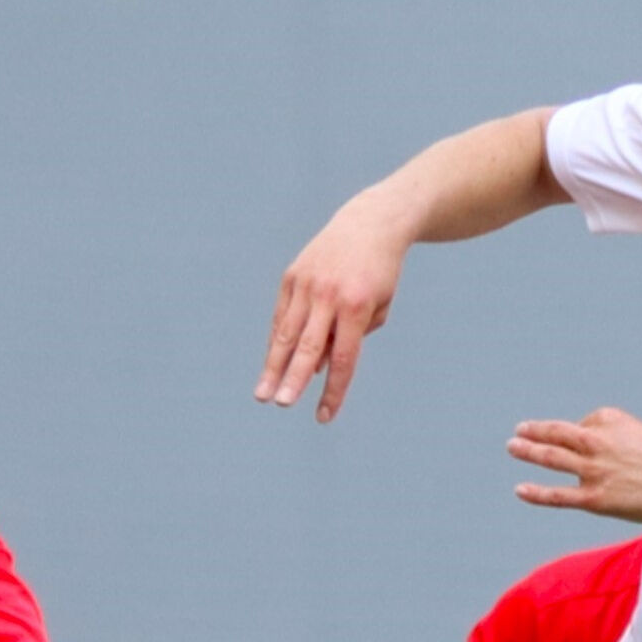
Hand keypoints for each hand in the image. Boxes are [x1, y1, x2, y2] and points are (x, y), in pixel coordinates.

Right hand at [256, 190, 415, 422]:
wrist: (370, 224)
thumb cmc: (379, 274)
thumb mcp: (379, 307)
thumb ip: (350, 338)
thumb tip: (314, 365)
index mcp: (356, 306)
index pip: (343, 358)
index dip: (333, 390)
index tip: (323, 417)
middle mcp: (328, 295)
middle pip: (308, 346)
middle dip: (293, 378)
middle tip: (281, 404)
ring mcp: (306, 283)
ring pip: (286, 332)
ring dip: (273, 366)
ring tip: (262, 393)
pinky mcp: (292, 276)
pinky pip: (283, 315)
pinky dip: (278, 340)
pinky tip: (272, 364)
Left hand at [509, 409, 641, 526]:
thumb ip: (621, 446)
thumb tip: (603, 468)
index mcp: (611, 419)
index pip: (585, 424)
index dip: (585, 436)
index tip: (592, 445)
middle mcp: (597, 440)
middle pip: (557, 433)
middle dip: (536, 431)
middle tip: (520, 430)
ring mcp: (594, 470)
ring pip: (551, 457)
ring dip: (528, 451)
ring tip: (513, 447)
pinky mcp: (596, 498)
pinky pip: (558, 495)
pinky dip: (536, 492)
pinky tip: (520, 489)